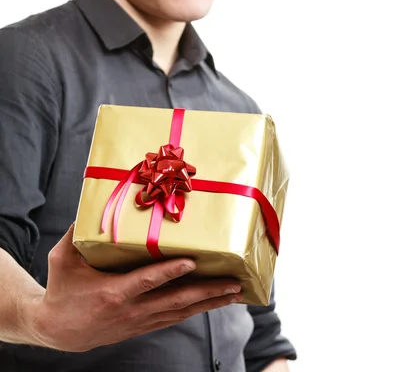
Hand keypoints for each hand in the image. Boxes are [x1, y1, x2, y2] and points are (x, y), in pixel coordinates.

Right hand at [27, 225, 241, 351]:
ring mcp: (139, 321)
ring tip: (235, 292)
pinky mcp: (142, 326)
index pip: (147, 281)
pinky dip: (195, 309)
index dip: (170, 273)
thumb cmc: (62, 291)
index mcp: (113, 292)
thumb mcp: (63, 259)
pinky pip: (174, 317)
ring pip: (180, 312)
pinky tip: (212, 302)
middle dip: (207, 291)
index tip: (192, 263)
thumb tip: (91, 202)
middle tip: (234, 283)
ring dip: (209, 302)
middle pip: (175, 301)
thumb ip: (76, 232)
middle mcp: (131, 310)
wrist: (58, 330)